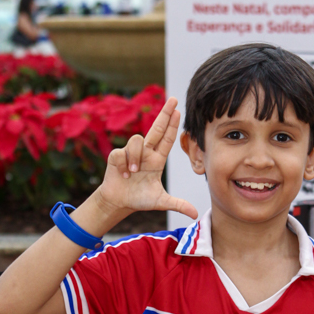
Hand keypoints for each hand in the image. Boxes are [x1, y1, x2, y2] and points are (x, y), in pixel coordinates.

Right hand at [99, 98, 197, 219]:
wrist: (119, 202)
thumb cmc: (139, 199)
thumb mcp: (161, 201)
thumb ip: (178, 205)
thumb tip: (196, 214)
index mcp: (157, 160)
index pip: (168, 139)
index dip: (173, 125)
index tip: (179, 110)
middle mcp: (146, 153)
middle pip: (156, 128)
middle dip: (164, 113)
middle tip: (173, 99)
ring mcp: (131, 152)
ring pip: (138, 140)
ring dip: (136, 157)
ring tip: (133, 172)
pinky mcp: (117, 155)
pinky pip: (122, 152)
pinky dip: (124, 164)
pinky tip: (124, 174)